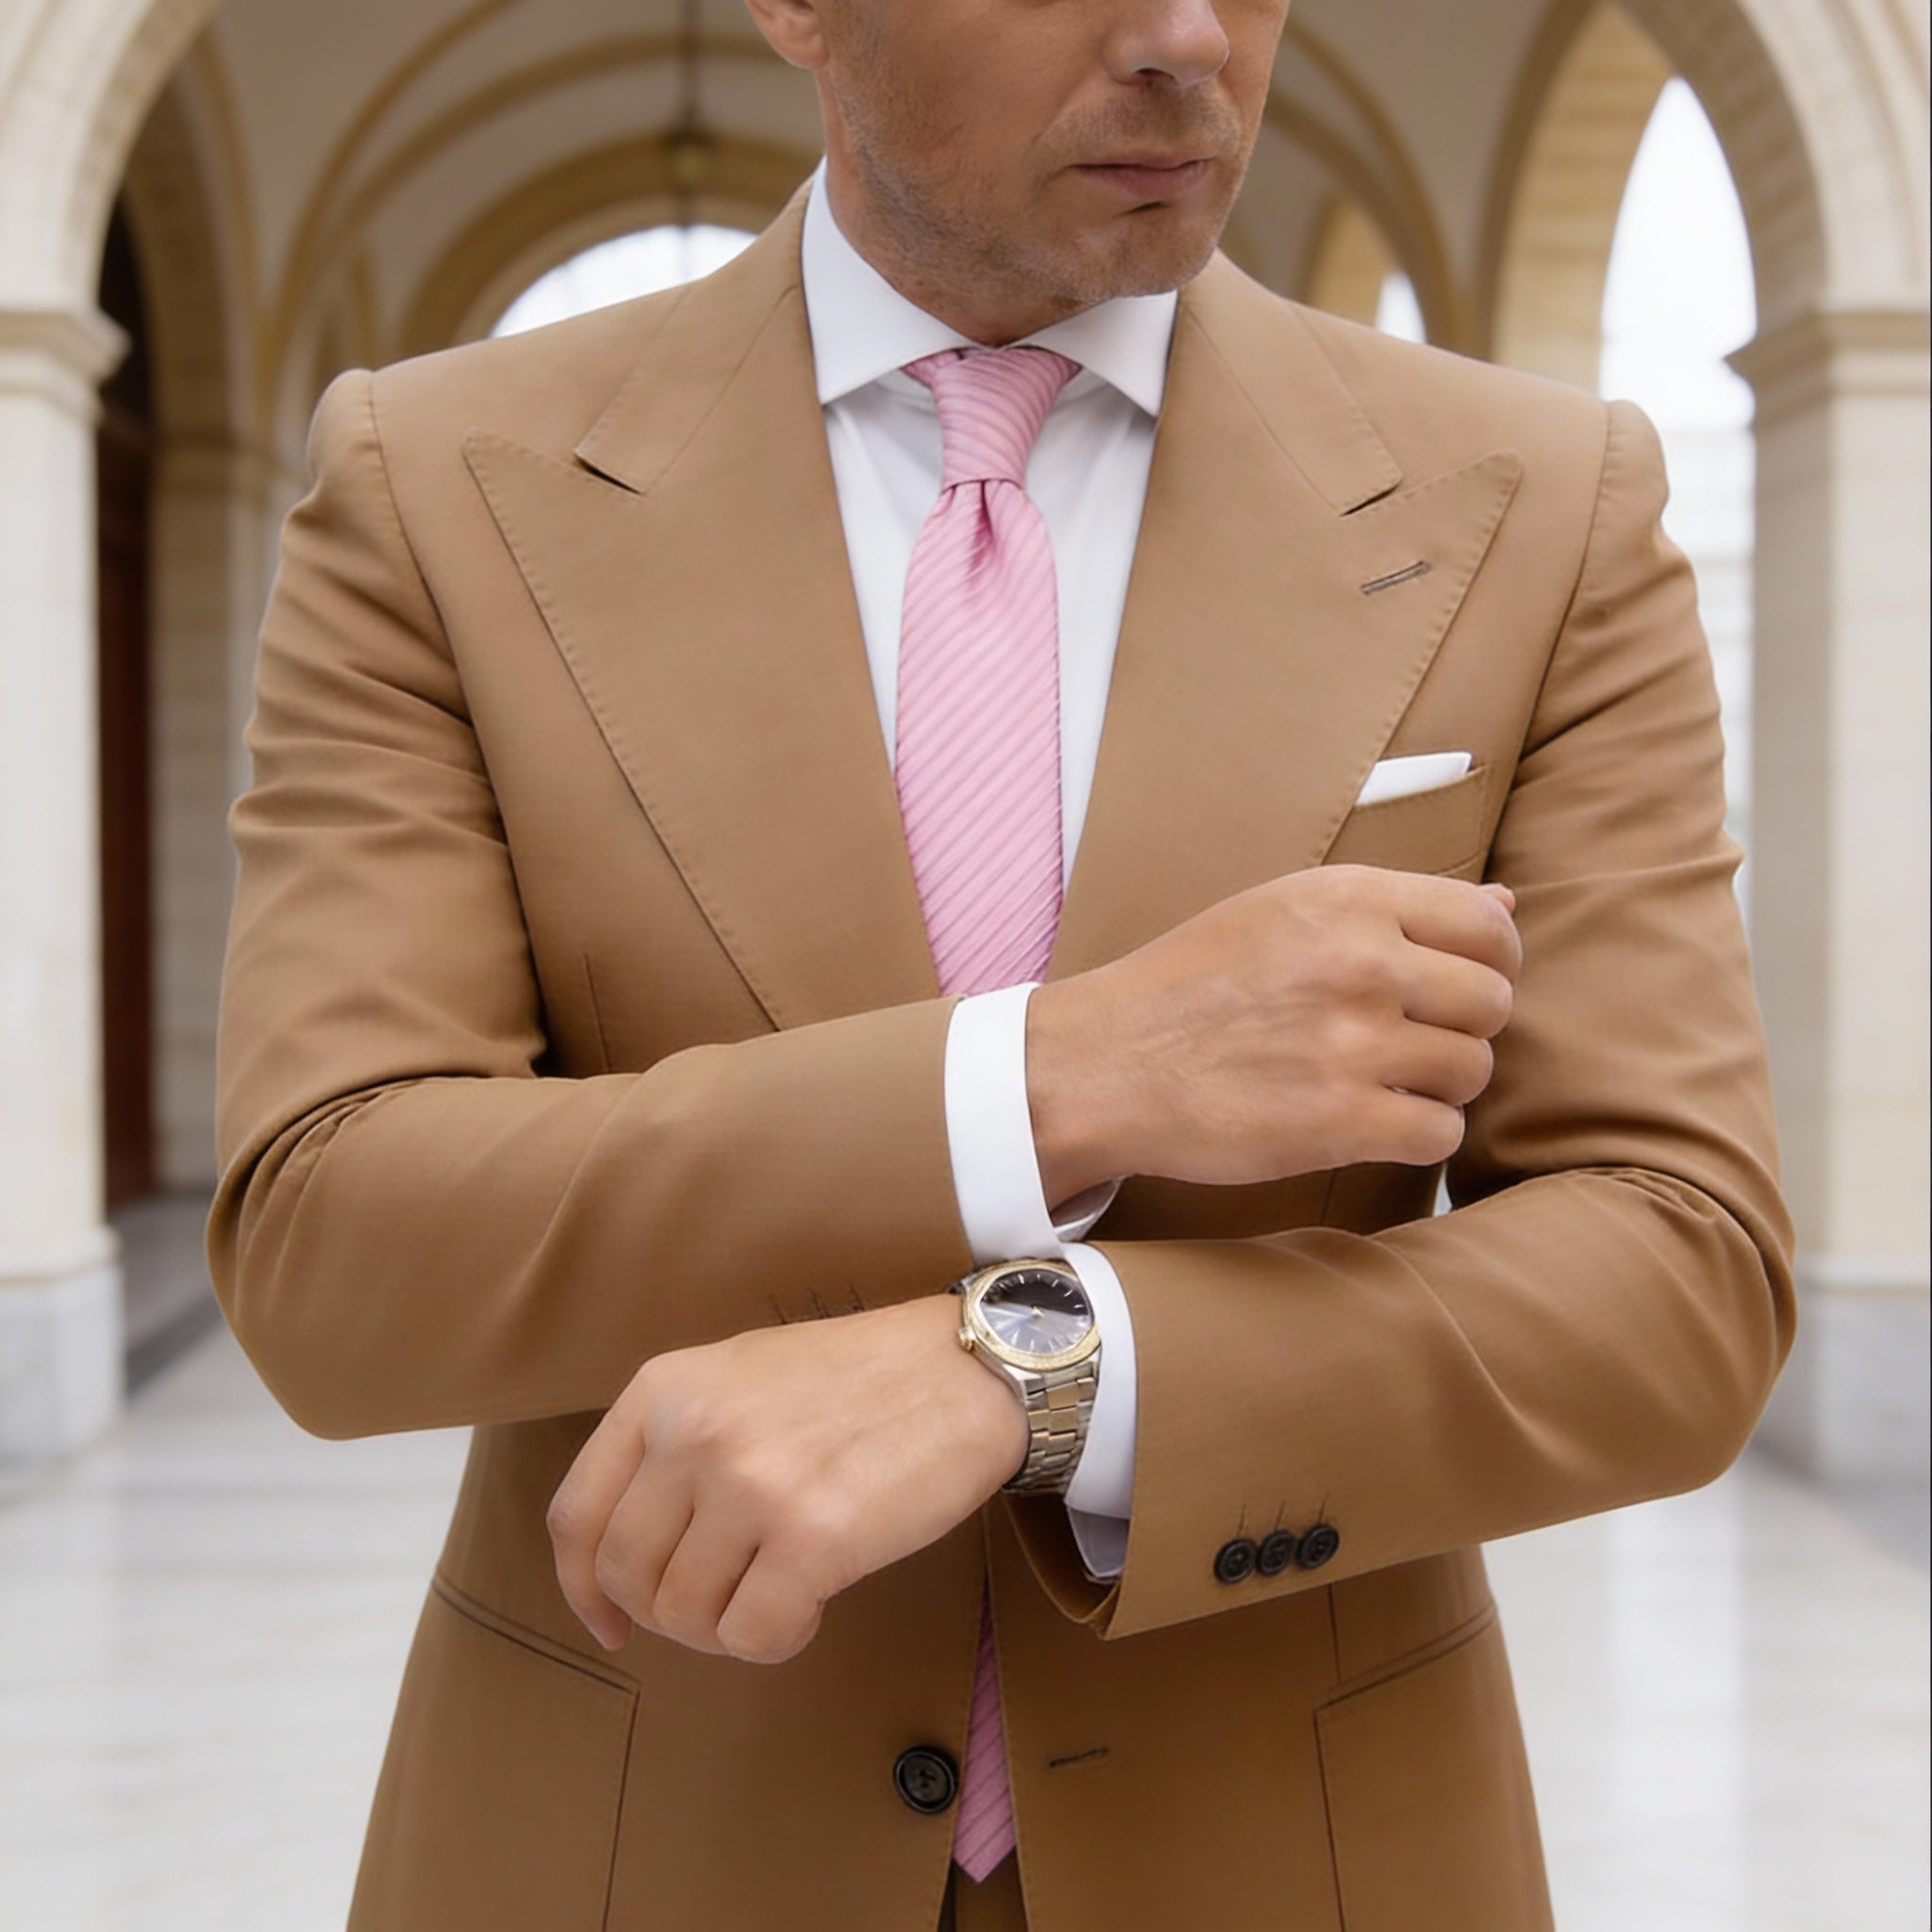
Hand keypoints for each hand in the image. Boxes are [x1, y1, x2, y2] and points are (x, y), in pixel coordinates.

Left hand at [547, 1295, 1026, 1663]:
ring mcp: (750, 1485)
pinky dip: (777, 1641)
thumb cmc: (858, 1379)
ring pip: (684, 1615)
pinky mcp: (812, 1537)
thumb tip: (631, 1557)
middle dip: (666, 1615)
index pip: (576, 1514)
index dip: (582, 1588)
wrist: (964, 1368)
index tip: (610, 1623)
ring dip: (725, 1629)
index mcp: (664, 1390)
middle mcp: (693, 1433)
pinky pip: (751, 1637)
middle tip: (721, 1606)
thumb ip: (676, 1444)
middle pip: (625, 1575)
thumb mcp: (739, 1377)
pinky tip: (810, 1607)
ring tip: (775, 1596)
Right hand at [1028, 867, 1521, 1201]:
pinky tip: (1370, 1123)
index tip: (1459, 985)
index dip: (1492, 962)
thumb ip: (1393, 908)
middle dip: (1463, 1027)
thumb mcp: (1282, 910)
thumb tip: (1507, 904)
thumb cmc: (1190, 984)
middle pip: (1492, 1001)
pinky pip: (1440, 1133)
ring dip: (1439, 1084)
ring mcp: (1353, 1043)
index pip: (1490, 926)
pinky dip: (1416, 1135)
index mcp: (1349, 899)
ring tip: (1382, 1081)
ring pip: (1472, 1070)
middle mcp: (1360, 962)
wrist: (1107, 1063)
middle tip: (1412, 1041)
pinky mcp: (1341, 1121)